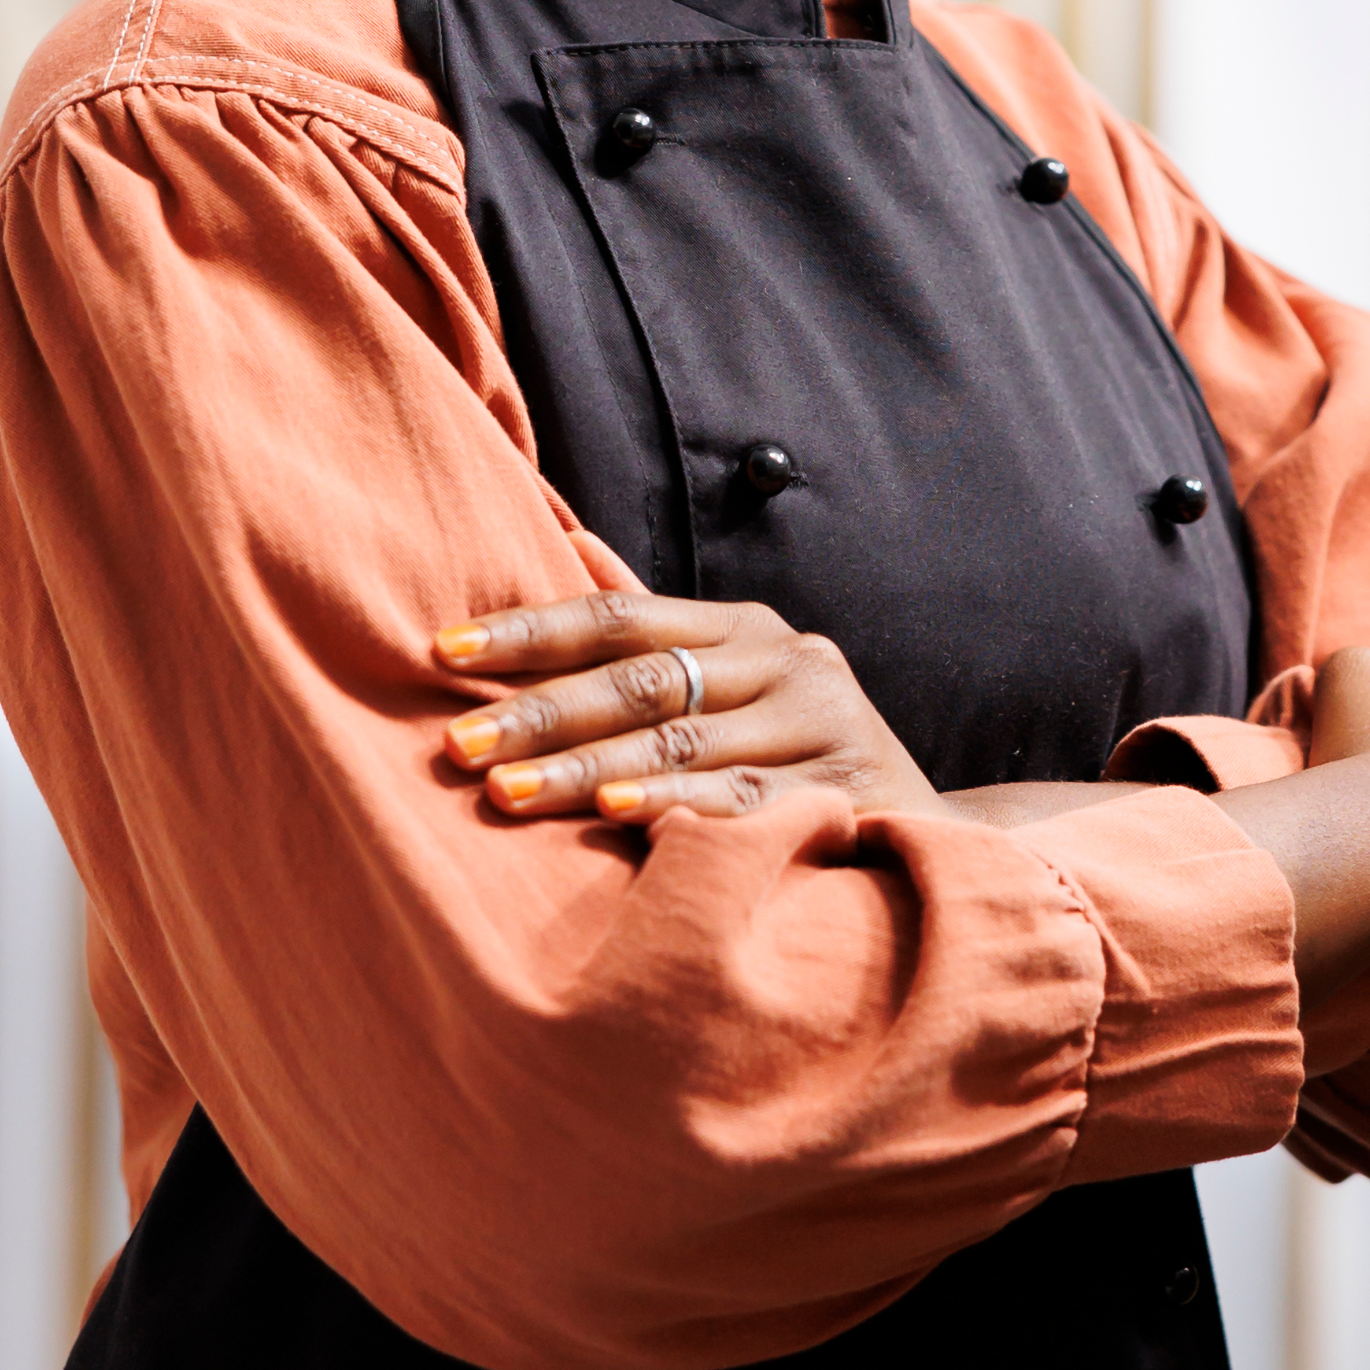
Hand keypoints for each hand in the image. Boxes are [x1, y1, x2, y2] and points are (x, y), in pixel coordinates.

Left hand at [433, 592, 940, 824]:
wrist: (927, 835)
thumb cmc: (792, 760)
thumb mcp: (729, 684)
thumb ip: (648, 624)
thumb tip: (562, 534)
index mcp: (743, 630)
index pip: (618, 616)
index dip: (527, 631)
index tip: (442, 652)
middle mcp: (788, 662)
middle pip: (642, 680)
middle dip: (538, 714)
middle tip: (454, 747)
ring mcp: (824, 725)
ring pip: (683, 743)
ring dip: (585, 769)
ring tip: (506, 792)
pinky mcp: (851, 790)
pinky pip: (745, 801)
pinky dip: (679, 805)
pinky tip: (618, 813)